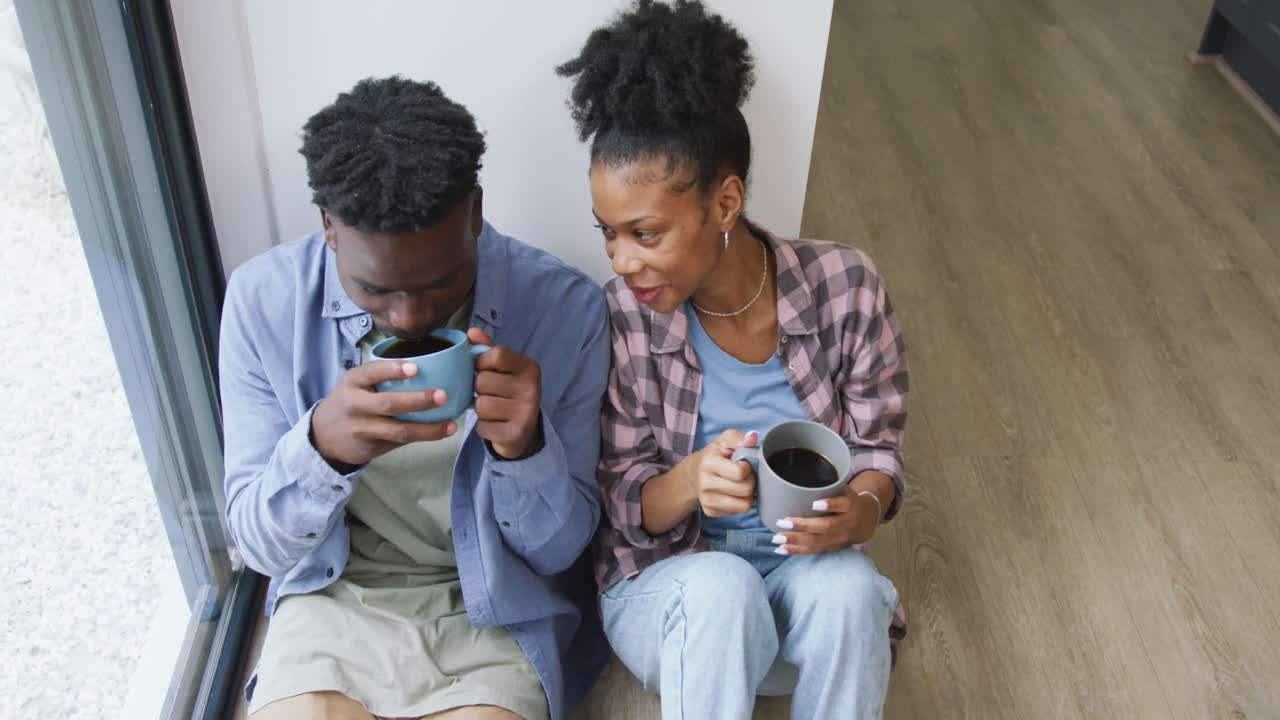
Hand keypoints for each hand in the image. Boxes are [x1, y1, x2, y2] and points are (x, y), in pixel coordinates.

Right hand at [311, 360, 455, 469]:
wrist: (324, 435)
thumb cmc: (350, 401)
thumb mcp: (356, 383)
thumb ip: (381, 376)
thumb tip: (430, 366)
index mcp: (353, 382)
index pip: (372, 372)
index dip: (393, 369)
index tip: (416, 367)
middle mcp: (355, 405)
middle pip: (389, 404)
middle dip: (418, 401)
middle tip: (443, 395)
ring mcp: (362, 429)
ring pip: (399, 430)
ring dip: (428, 429)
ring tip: (450, 425)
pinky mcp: (370, 447)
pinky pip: (400, 442)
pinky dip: (422, 437)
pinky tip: (441, 432)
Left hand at [467, 327, 542, 458]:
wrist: (524, 431)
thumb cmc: (508, 393)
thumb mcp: (503, 368)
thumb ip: (487, 349)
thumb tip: (471, 332)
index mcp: (530, 368)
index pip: (495, 355)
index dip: (481, 362)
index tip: (485, 369)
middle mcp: (533, 388)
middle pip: (482, 381)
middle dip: (478, 389)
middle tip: (490, 393)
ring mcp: (526, 412)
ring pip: (480, 405)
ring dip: (480, 409)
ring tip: (493, 409)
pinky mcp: (516, 434)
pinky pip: (483, 426)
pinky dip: (484, 426)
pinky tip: (495, 424)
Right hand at [686, 429, 758, 516]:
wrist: (693, 474)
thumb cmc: (714, 456)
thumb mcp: (724, 441)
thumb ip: (740, 439)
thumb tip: (753, 438)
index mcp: (709, 463)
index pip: (740, 472)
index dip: (747, 467)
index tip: (742, 463)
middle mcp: (705, 483)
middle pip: (746, 490)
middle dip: (750, 481)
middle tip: (744, 475)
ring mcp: (707, 500)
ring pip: (745, 505)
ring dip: (747, 494)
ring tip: (740, 484)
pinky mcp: (710, 511)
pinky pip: (738, 512)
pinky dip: (739, 502)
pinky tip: (733, 493)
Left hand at [772, 482, 882, 554]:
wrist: (867, 520)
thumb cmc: (848, 500)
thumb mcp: (844, 489)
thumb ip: (827, 485)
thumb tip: (795, 477)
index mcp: (850, 505)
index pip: (842, 504)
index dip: (830, 505)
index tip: (815, 503)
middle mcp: (847, 523)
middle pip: (826, 526)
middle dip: (804, 525)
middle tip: (783, 521)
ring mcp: (840, 538)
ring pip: (818, 541)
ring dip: (796, 540)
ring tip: (777, 538)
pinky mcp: (833, 547)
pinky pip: (814, 550)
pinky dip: (797, 551)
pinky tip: (781, 549)